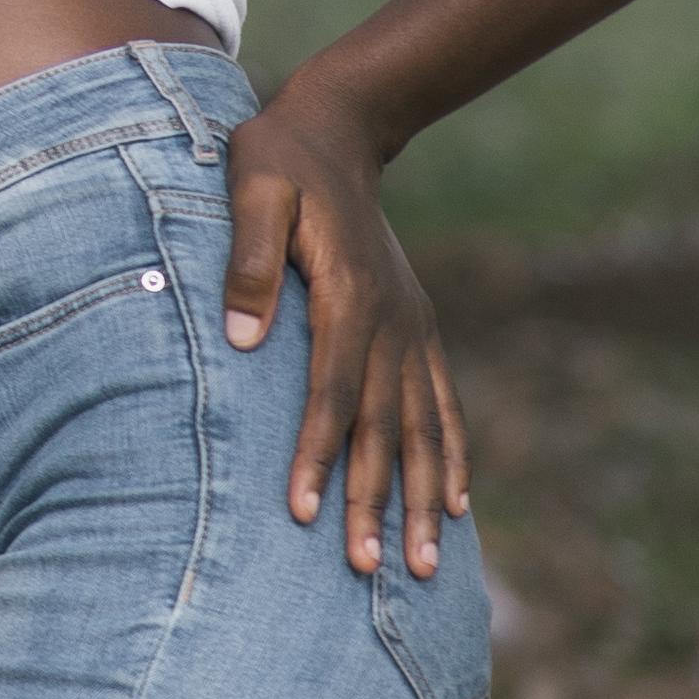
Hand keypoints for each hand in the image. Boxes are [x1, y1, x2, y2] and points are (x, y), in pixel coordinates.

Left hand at [219, 86, 466, 579]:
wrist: (335, 128)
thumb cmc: (276, 158)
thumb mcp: (251, 188)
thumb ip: (248, 258)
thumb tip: (243, 338)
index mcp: (349, 298)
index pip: (331, 394)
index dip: (319, 455)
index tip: (306, 513)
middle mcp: (390, 324)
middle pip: (382, 428)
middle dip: (375, 502)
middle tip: (369, 570)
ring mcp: (410, 329)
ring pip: (421, 429)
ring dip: (420, 498)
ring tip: (421, 566)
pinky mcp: (416, 328)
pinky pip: (441, 402)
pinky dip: (450, 455)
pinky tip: (455, 503)